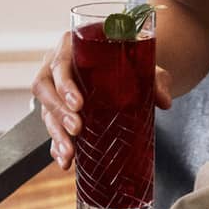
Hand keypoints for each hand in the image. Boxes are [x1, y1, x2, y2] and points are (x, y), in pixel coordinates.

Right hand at [31, 30, 172, 171]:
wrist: (124, 69)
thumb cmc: (126, 62)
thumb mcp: (141, 65)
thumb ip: (155, 78)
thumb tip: (164, 100)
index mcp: (72, 47)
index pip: (60, 63)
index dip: (64, 84)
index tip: (78, 103)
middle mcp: (56, 66)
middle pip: (44, 88)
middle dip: (58, 111)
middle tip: (76, 128)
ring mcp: (54, 90)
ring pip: (45, 110)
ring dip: (56, 133)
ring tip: (70, 153)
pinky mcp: (56, 110)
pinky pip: (51, 128)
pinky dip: (56, 146)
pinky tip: (66, 160)